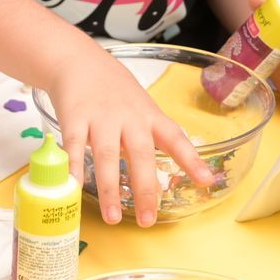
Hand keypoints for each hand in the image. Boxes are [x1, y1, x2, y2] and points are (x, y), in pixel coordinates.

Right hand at [46, 47, 212, 226]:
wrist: (78, 60)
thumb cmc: (113, 89)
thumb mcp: (140, 108)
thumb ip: (148, 139)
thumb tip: (158, 178)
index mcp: (149, 115)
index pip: (175, 138)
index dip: (191, 160)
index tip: (206, 180)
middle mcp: (129, 117)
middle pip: (141, 154)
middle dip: (146, 189)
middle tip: (148, 219)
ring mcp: (101, 117)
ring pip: (106, 155)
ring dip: (109, 189)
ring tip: (113, 217)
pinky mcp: (74, 117)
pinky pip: (74, 146)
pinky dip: (74, 168)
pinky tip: (74, 188)